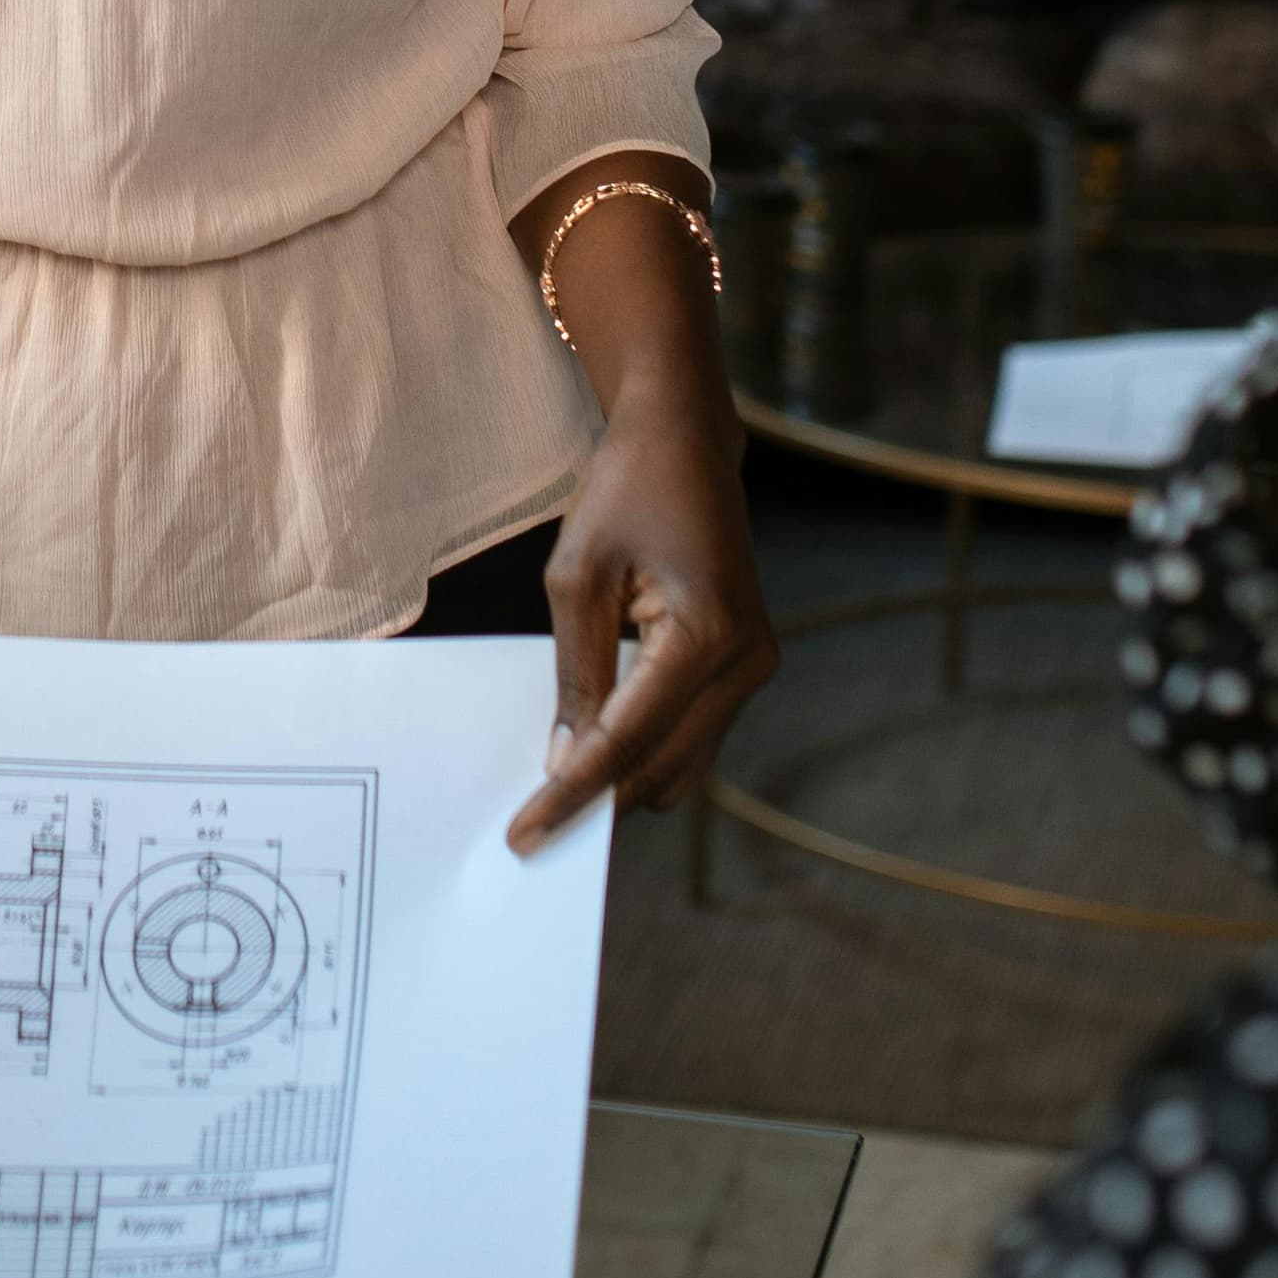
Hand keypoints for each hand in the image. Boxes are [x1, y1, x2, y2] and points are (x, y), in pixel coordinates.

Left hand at [509, 392, 776, 852]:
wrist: (685, 442)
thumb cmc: (627, 492)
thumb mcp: (577, 578)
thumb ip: (577, 673)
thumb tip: (566, 761)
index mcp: (707, 636)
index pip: (627, 742)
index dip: (571, 795)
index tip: (524, 835)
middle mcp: (745, 662)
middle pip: (661, 769)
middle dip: (597, 799)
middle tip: (528, 826)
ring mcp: (753, 669)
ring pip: (682, 765)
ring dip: (622, 780)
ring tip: (553, 789)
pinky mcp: (744, 668)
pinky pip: (691, 736)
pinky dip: (643, 751)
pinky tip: (592, 747)